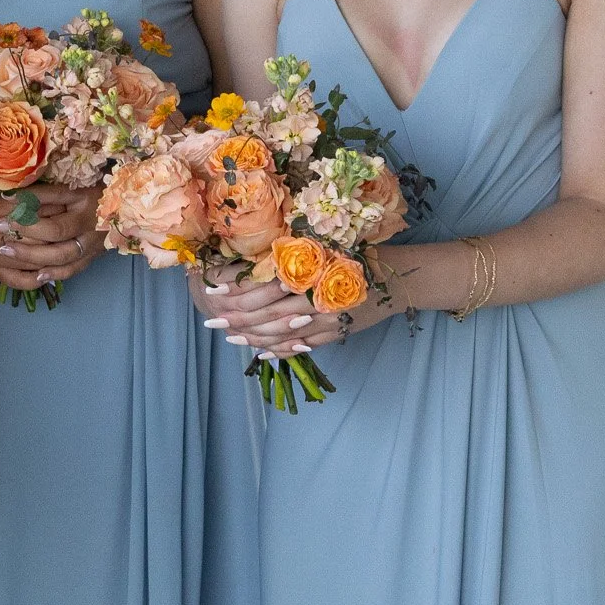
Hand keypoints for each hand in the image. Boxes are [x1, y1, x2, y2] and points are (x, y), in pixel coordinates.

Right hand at [0, 183, 100, 292]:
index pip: (34, 205)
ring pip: (33, 257)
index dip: (56, 201)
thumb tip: (54, 191)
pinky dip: (36, 278)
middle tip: (78, 222)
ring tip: (71, 246)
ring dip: (53, 253)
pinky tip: (49, 274)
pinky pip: (18, 280)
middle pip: (37, 233)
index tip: (74, 197)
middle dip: (59, 227)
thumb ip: (20, 195)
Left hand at [190, 270, 396, 356]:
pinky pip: (302, 346)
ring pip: (282, 332)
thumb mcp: (320, 251)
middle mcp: (315, 294)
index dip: (235, 287)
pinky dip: (280, 351)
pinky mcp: (335, 333)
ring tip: (230, 338)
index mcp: (308, 268)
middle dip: (237, 318)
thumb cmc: (352, 257)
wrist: (393, 281)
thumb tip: (247, 265)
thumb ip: (288, 260)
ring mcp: (326, 318)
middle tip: (212, 322)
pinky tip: (261, 354)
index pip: (262, 281)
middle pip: (267, 311)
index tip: (211, 290)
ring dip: (253, 337)